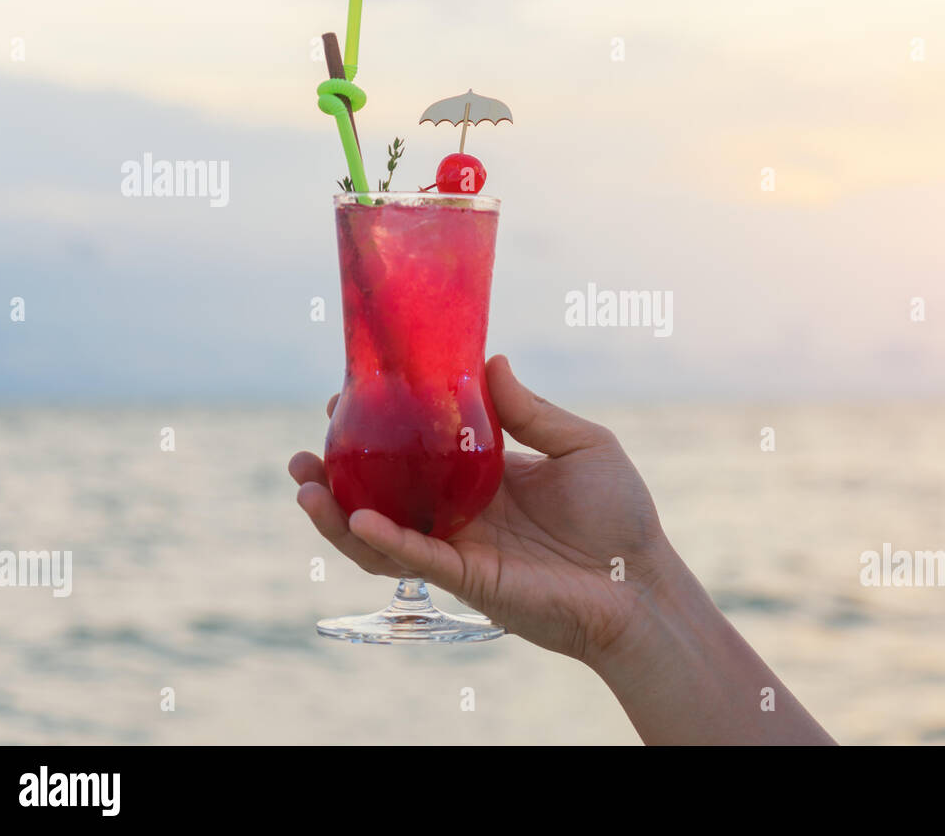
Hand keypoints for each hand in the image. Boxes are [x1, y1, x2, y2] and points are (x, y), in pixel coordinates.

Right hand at [289, 355, 681, 663]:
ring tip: (305, 487)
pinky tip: (357, 520)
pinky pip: (415, 558)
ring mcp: (460, 547)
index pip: (418, 451)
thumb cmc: (621, 515)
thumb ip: (531, 411)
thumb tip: (490, 360)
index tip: (344, 400)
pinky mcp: (468, 579)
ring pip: (382, 535)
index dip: (380, 429)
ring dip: (338, 515)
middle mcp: (462, 512)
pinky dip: (383, 542)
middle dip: (337, 477)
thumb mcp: (582, 445)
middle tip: (305, 453)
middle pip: (385, 495)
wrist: (639, 584)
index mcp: (485, 476)